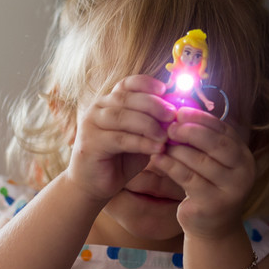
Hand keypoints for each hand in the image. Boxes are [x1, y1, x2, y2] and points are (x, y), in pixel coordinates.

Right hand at [66, 75, 173, 202]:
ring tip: (166, 136)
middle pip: (127, 98)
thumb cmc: (121, 159)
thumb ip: (154, 124)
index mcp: (110, 102)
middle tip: (172, 115)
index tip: (165, 89)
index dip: (146, 83)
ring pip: (122, 117)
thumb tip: (179, 113)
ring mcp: (91, 124)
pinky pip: (119, 139)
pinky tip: (157, 148)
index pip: (127, 84)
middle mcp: (98, 108)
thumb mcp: (141, 138)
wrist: (94, 184)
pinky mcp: (90, 143)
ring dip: (148, 125)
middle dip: (153, 105)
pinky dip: (141, 142)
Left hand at [149, 106, 254, 239]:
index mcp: (244, 155)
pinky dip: (170, 166)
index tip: (179, 111)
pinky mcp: (213, 204)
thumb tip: (179, 109)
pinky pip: (188, 179)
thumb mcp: (210, 161)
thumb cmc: (207, 185)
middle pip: (216, 144)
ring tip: (160, 141)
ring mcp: (231, 190)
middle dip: (190, 131)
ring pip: (200, 161)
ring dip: (177, 149)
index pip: (223, 130)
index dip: (201, 118)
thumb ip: (201, 140)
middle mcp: (244, 172)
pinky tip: (157, 158)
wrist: (212, 226)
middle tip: (169, 125)